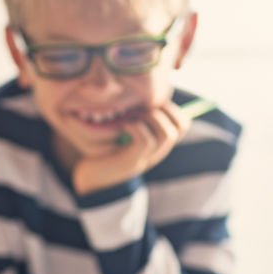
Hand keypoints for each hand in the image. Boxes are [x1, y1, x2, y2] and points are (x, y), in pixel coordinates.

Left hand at [72, 101, 189, 194]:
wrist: (90, 178)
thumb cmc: (103, 151)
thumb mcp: (123, 133)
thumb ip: (135, 119)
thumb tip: (142, 95)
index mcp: (157, 145)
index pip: (182, 125)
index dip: (172, 108)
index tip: (151, 102)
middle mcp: (156, 153)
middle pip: (178, 129)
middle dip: (164, 111)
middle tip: (143, 107)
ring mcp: (145, 159)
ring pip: (166, 135)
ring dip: (151, 118)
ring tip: (133, 116)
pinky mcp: (131, 162)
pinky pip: (145, 141)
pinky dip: (136, 127)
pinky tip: (123, 125)